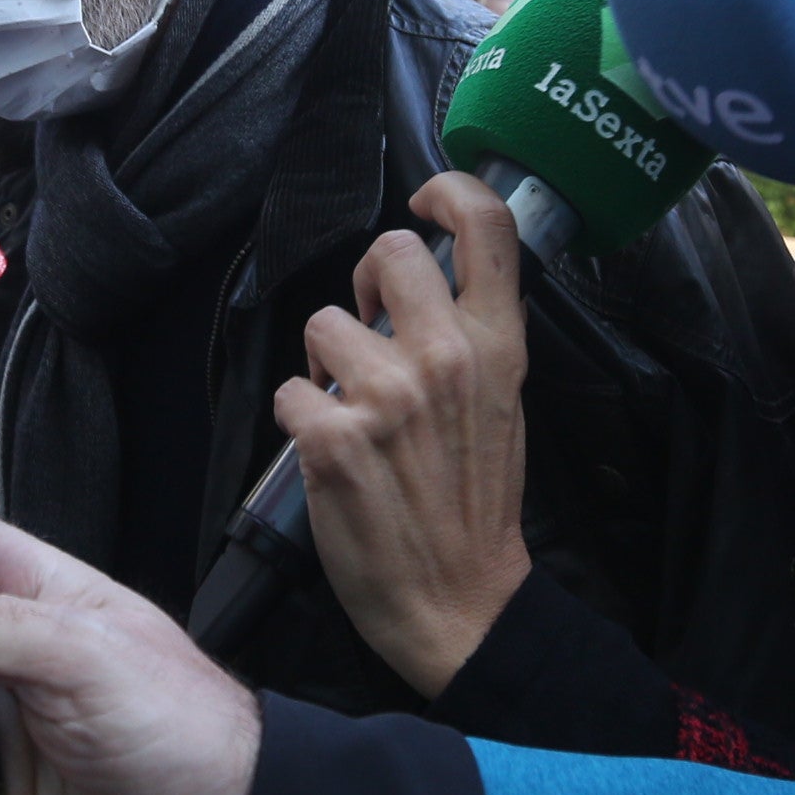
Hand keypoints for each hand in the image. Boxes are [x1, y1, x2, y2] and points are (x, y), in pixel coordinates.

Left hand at [281, 174, 532, 696]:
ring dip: (327, 367)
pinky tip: (330, 455)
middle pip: (388, 250)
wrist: (460, 602)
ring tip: (355, 414)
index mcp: (499, 347)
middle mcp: (446, 357)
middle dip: (367, 285)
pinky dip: (301, 422)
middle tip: (372, 333)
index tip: (423, 206)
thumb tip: (422, 285)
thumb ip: (473, 338)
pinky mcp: (333, 439)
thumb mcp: (503, 407)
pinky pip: (290, 392)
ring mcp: (387, 396)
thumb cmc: (476, 508)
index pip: (487, 224)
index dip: (447, 192)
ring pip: (324, 323)